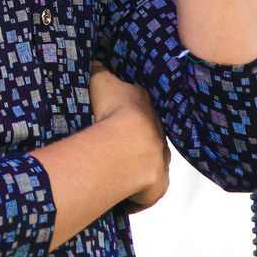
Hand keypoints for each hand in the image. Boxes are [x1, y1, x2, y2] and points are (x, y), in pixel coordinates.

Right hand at [89, 59, 170, 212]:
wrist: (126, 144)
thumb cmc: (113, 111)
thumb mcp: (101, 80)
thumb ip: (98, 68)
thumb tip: (95, 60)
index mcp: (145, 104)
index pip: (138, 105)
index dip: (126, 112)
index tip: (114, 118)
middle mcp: (158, 131)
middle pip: (146, 135)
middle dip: (132, 141)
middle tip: (110, 148)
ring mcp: (161, 158)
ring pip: (148, 162)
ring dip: (135, 167)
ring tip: (113, 172)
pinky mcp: (158, 184)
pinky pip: (145, 192)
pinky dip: (134, 195)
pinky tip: (120, 196)